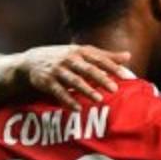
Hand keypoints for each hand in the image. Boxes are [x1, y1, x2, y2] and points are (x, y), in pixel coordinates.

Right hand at [17, 45, 131, 109]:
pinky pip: (59, 92)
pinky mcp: (47, 81)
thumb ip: (106, 56)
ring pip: (74, 81)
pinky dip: (68, 100)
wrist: (32, 60)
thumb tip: (128, 56)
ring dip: (86, 90)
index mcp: (80, 52)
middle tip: (114, 89)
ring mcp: (57, 70)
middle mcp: (69, 59)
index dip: (113, 67)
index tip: (126, 76)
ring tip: (98, 99)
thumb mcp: (83, 53)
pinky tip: (77, 108)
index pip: (99, 59)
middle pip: (87, 69)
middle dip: (101, 78)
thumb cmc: (65, 57)